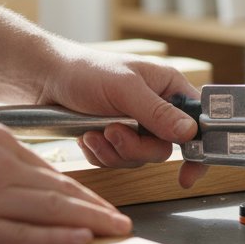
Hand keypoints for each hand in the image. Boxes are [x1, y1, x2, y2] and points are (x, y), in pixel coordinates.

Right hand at [0, 117, 131, 243]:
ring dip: (89, 222)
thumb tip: (3, 175)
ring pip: (51, 210)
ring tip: (115, 232)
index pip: (48, 172)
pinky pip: (24, 234)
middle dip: (96, 208)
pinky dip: (57, 236)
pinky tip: (80, 238)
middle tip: (122, 221)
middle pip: (60, 190)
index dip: (77, 192)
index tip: (97, 203)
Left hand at [35, 43, 208, 188]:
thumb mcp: (125, 88)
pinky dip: (100, 155)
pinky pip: (116, 162)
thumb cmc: (86, 71)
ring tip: (93, 132)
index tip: (189, 172)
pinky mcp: (113, 140)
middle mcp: (156, 109)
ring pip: (138, 159)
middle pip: (163, 149)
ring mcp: (135, 126)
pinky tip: (86, 137)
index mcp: (168, 88)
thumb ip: (157, 112)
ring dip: (113, 151)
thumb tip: (190, 133)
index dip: (199, 148)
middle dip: (134, 148)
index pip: (198, 121)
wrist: (45, 80)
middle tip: (113, 133)